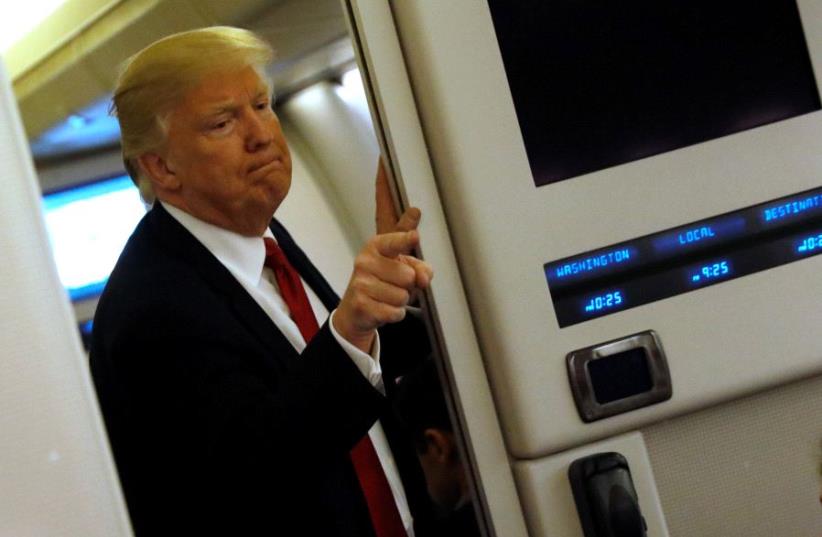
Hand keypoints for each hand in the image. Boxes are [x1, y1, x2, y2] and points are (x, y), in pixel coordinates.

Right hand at [332, 160, 432, 352]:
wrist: (356, 314)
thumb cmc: (383, 286)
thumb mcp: (402, 271)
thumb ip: (417, 264)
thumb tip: (422, 264)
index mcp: (377, 246)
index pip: (393, 235)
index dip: (404, 229)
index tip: (415, 219)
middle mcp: (366, 259)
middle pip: (408, 273)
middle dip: (410, 284)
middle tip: (400, 286)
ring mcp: (360, 281)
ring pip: (403, 295)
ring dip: (402, 303)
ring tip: (388, 300)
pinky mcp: (359, 303)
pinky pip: (395, 311)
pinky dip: (394, 316)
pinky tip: (382, 312)